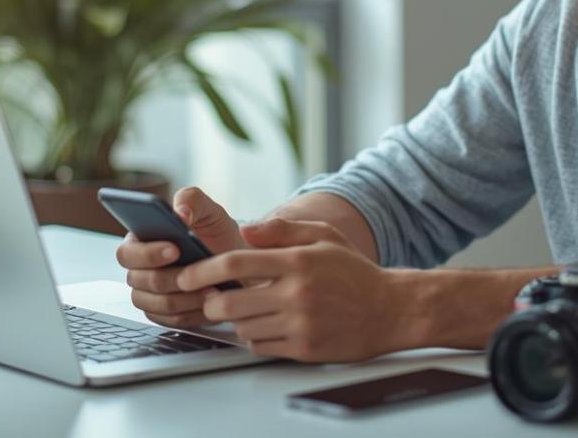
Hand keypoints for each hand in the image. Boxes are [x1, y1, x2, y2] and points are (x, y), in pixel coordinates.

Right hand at [114, 187, 245, 327]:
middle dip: (173, 277)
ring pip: (157, 304)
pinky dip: (193, 313)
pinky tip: (212, 302)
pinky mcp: (165, 316)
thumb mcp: (208, 210)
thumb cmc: (216, 234)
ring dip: (186, 297)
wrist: (237, 262)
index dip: (147, 253)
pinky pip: (171, 321)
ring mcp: (149, 296)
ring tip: (212, 289)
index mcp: (140, 242)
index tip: (175, 249)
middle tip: (201, 272)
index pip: (126, 252)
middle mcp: (139, 270)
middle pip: (140, 281)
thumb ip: (191, 200)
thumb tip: (179, 213)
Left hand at [176, 218, 412, 361]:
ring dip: (236, 319)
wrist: (391, 310)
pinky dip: (256, 337)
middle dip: (211, 300)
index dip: (203, 269)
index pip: (235, 262)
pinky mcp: (304, 348)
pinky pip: (261, 347)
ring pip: (242, 327)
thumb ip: (283, 229)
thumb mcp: (324, 237)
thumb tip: (247, 230)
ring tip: (247, 308)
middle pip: (229, 301)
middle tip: (211, 296)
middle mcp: (296, 293)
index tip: (187, 275)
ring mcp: (300, 324)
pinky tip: (267, 325)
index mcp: (297, 261)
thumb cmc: (354, 271)